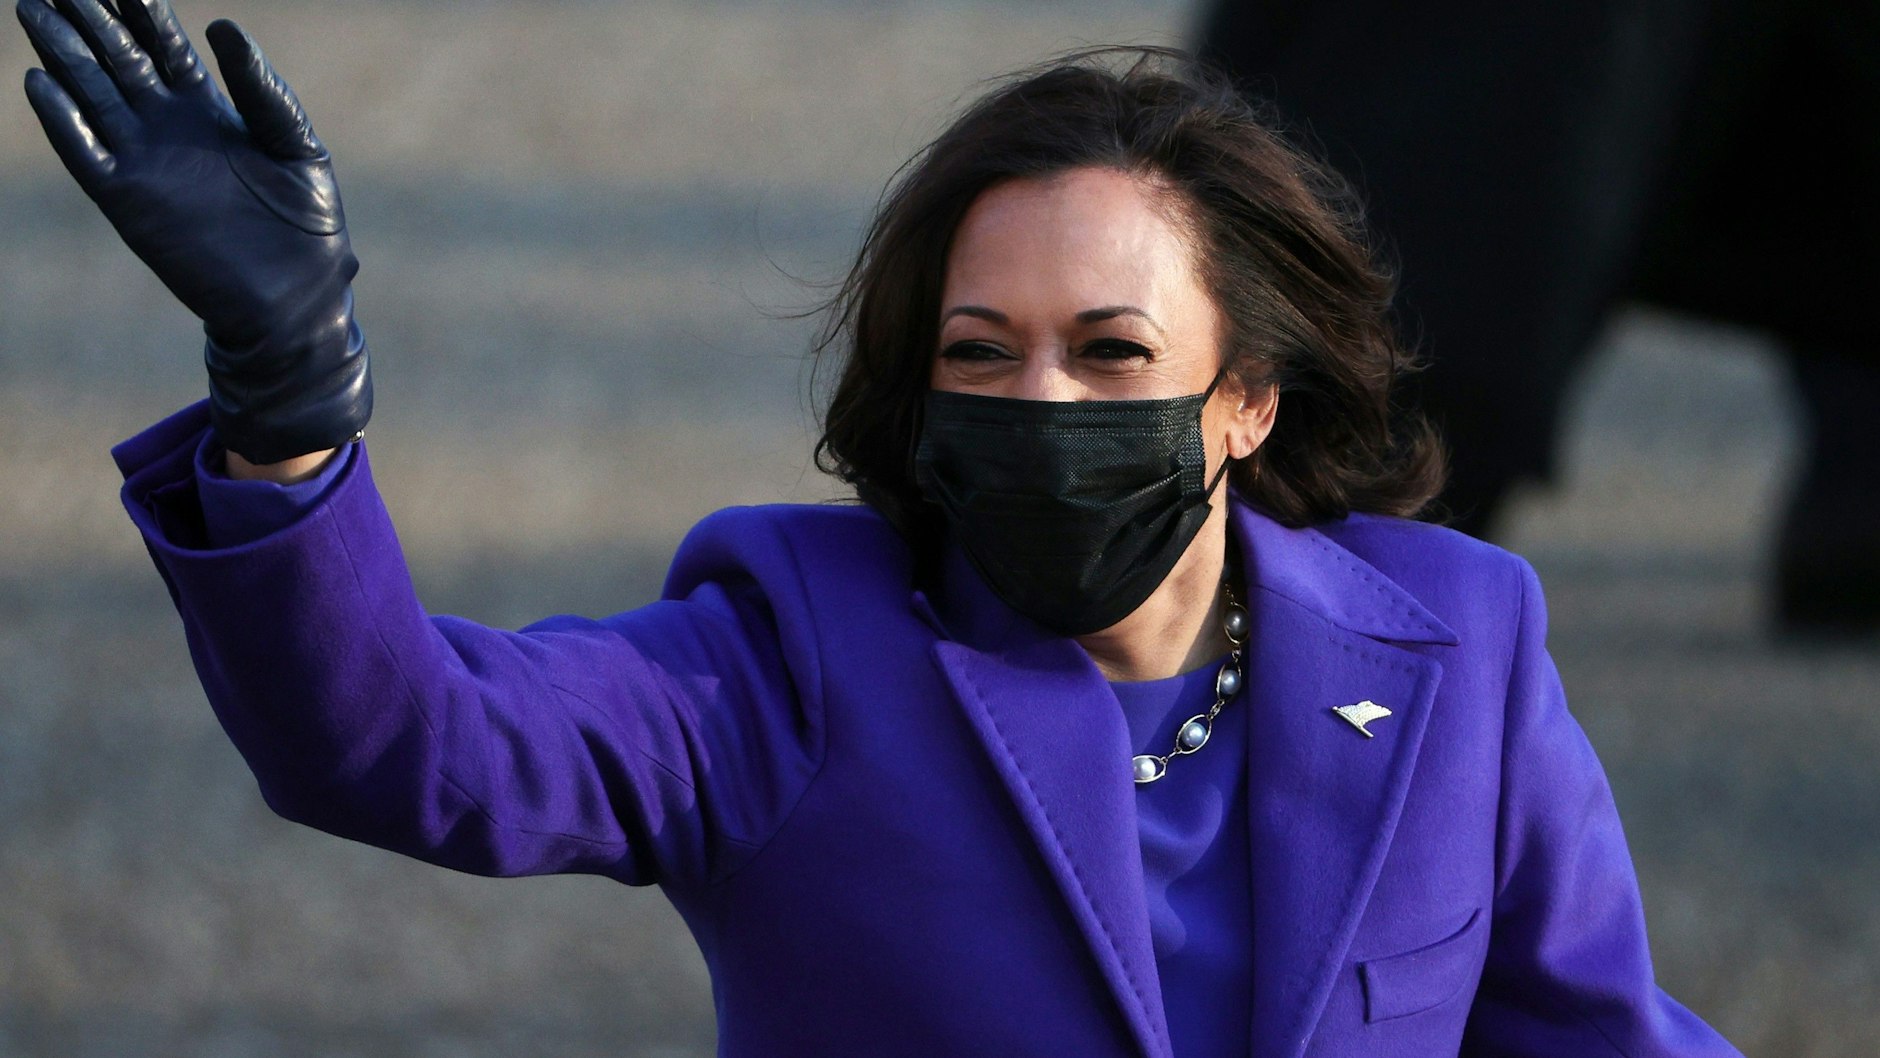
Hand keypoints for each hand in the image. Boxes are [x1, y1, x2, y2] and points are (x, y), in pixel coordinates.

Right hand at [18, 0, 369, 462]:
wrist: (298, 300)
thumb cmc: (310, 227)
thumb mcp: (298, 147)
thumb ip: (264, 92)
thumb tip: (222, 26)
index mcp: (210, 112)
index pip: (162, 46)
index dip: (137, 7)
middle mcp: (169, 130)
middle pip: (117, 59)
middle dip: (88, 17)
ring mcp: (145, 162)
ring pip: (93, 95)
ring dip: (63, 54)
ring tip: (35, 9)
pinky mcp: (129, 202)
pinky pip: (86, 154)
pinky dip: (63, 121)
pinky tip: (39, 83)